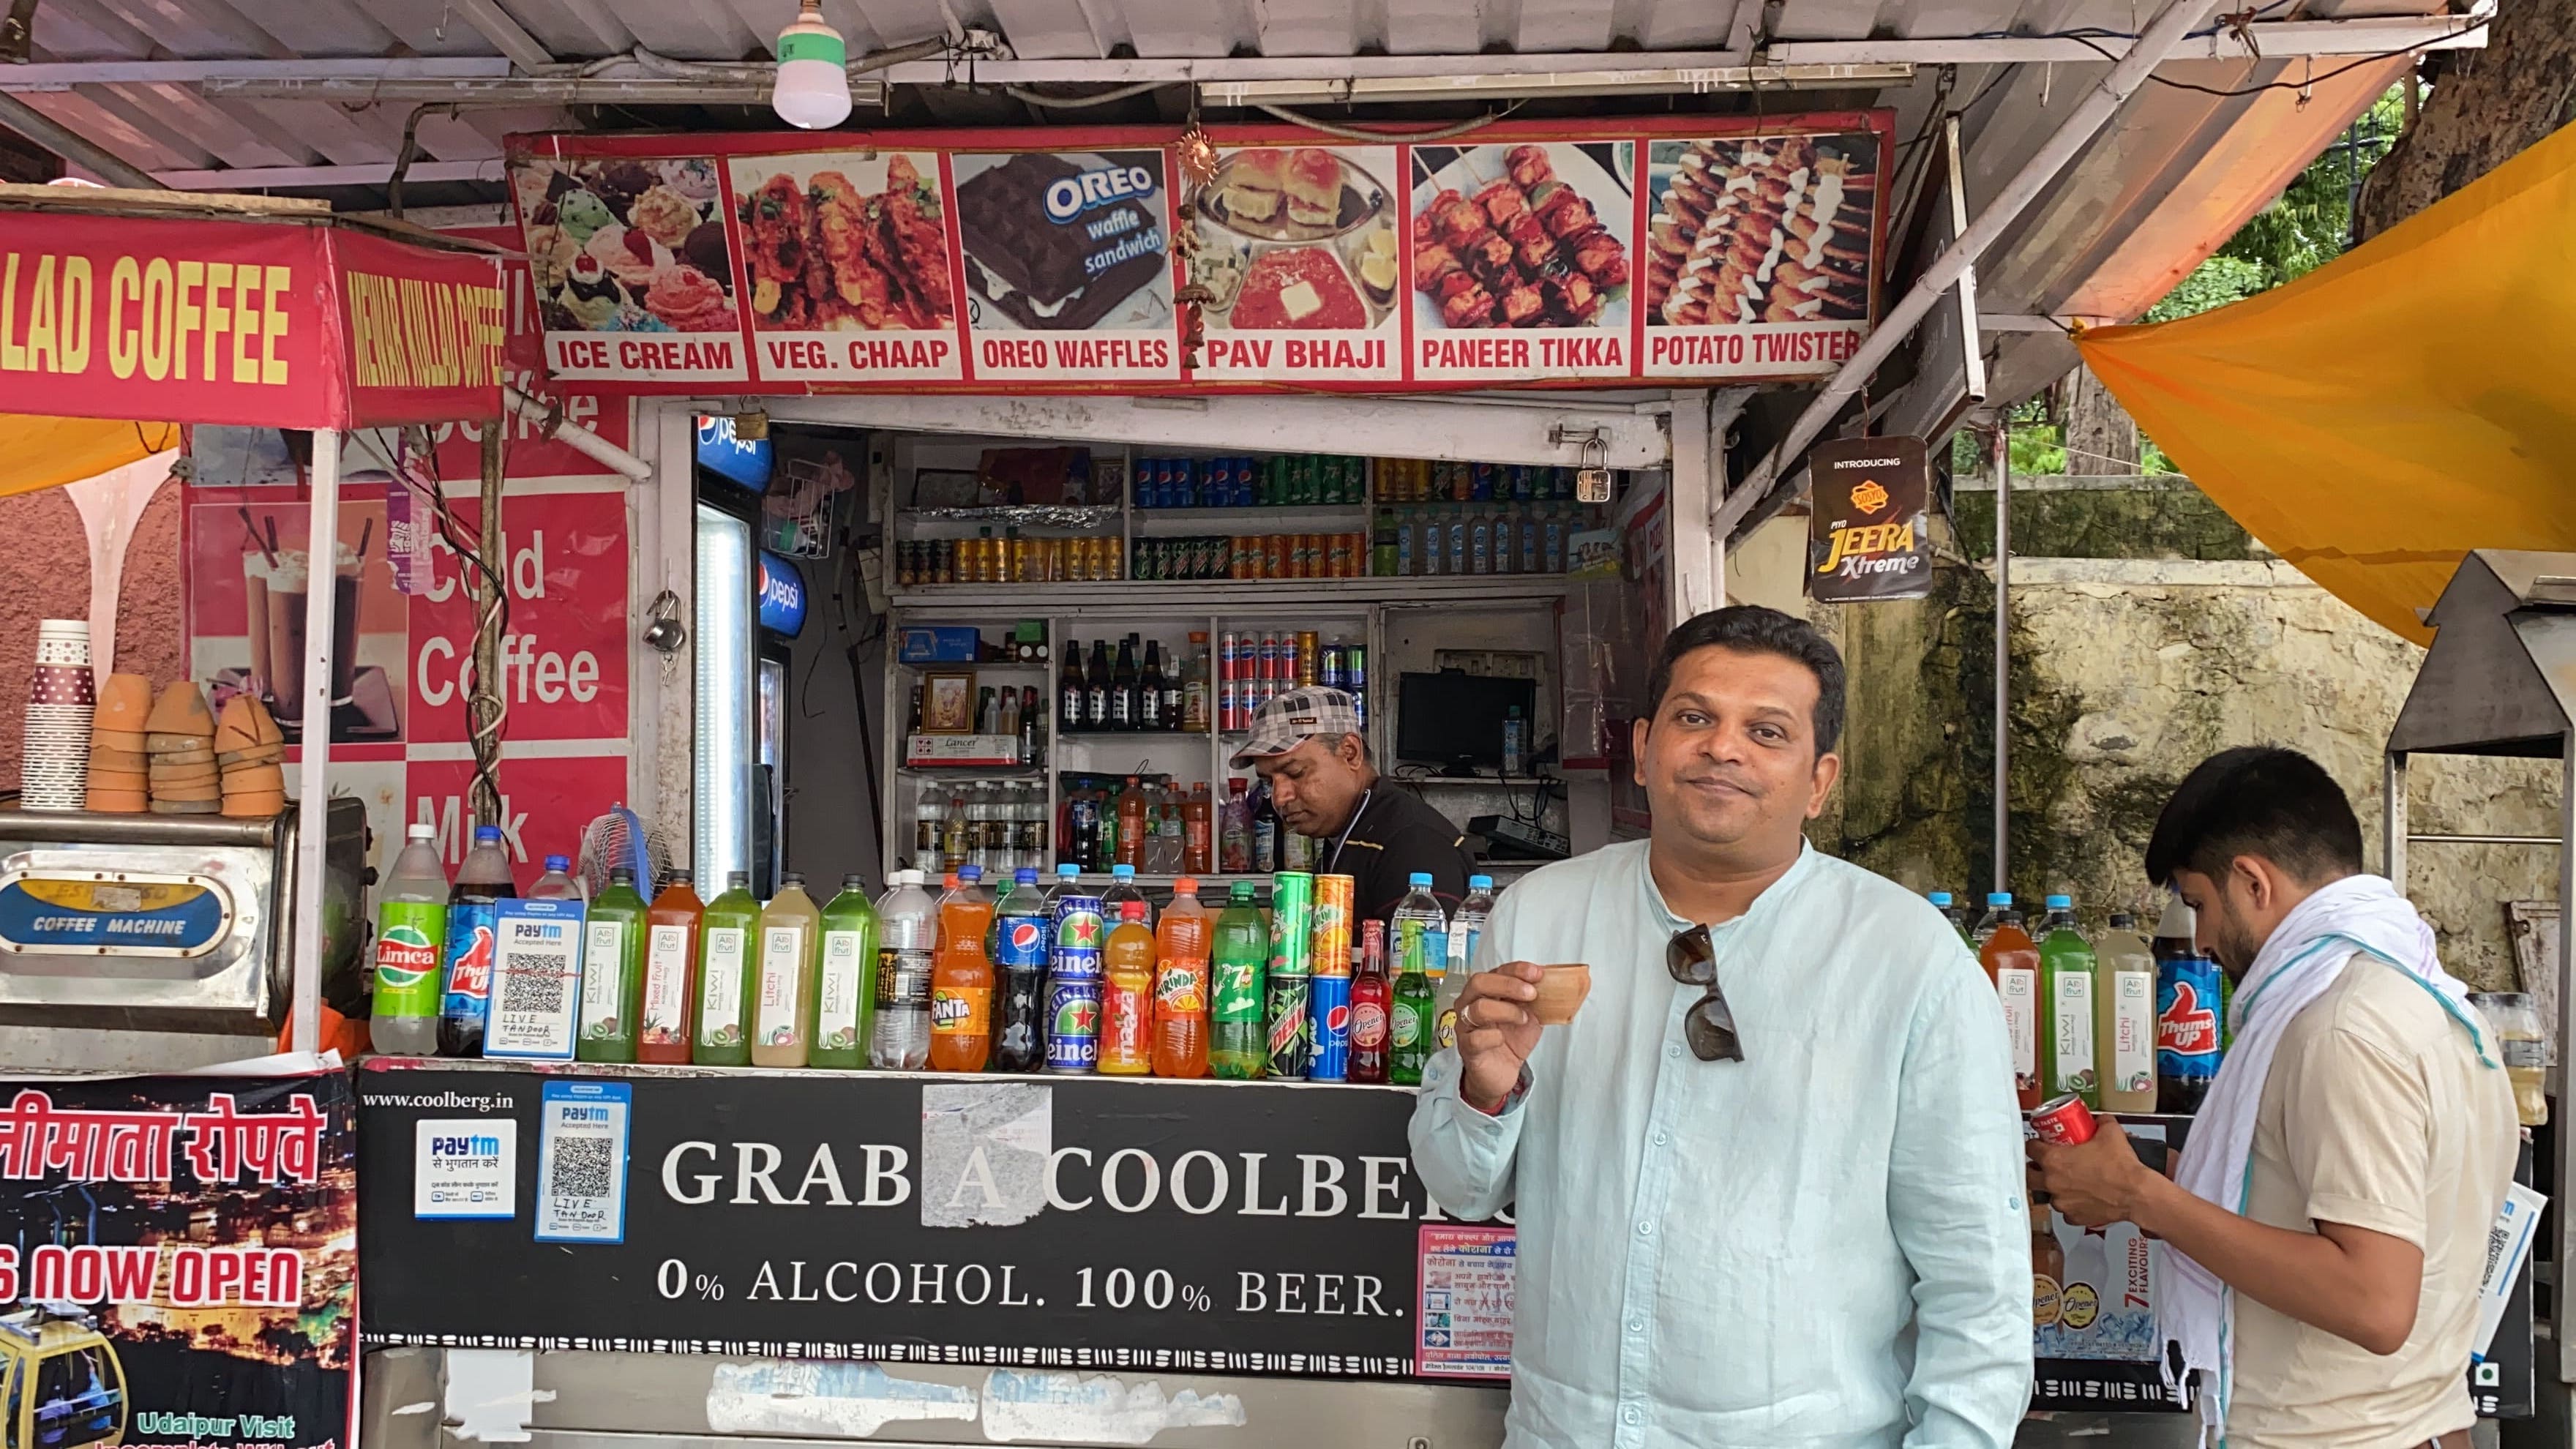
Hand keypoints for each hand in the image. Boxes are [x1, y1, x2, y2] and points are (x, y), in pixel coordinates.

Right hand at [1456, 961, 1543, 1111]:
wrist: (1502, 1071)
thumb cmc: (1511, 1039)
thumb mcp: (1529, 1014)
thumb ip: (1534, 999)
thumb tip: (1551, 984)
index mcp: (1486, 991)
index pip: (1497, 970)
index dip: (1517, 969)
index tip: (1537, 973)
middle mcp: (1470, 1003)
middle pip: (1479, 982)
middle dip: (1509, 985)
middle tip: (1531, 994)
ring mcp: (1466, 1025)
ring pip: (1478, 1008)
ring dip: (1506, 1011)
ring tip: (1522, 1019)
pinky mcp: (1467, 1047)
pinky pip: (1475, 1038)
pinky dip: (1493, 1037)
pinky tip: (1502, 1039)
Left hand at [2027, 1115, 2163, 1229]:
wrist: (2135, 1193)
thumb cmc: (2120, 1167)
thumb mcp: (2110, 1133)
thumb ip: (2102, 1122)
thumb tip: (2101, 1120)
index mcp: (2054, 1160)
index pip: (2030, 1148)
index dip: (2034, 1143)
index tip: (2039, 1143)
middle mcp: (2053, 1182)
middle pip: (2029, 1175)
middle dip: (2033, 1169)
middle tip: (2042, 1164)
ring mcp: (2062, 1201)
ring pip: (2048, 1195)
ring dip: (2053, 1188)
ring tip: (2066, 1182)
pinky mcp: (2074, 1216)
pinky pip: (2066, 1211)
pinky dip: (2070, 1205)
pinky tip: (2079, 1198)